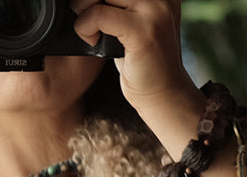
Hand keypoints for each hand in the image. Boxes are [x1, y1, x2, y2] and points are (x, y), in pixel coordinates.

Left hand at [72, 0, 200, 119]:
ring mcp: (155, 10)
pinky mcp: (143, 32)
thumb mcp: (132, 23)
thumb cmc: (144, 62)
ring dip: (84, 9)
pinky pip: (99, 15)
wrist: (164, 96)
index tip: (88, 8)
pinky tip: (92, 41)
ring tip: (89, 29)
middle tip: (82, 16)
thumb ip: (117, 4)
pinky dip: (85, 27)